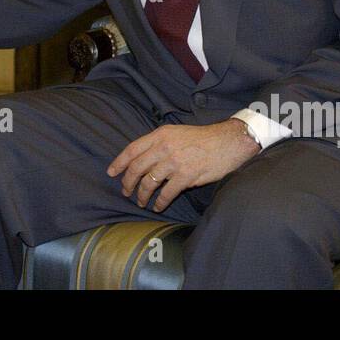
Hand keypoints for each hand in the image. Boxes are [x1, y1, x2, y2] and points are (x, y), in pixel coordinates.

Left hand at [107, 119, 260, 212]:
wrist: (228, 142)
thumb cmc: (203, 138)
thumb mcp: (177, 133)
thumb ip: (160, 143)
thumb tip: (144, 160)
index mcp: (160, 135)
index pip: (132, 149)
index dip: (119, 162)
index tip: (111, 173)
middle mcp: (164, 147)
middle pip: (136, 168)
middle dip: (128, 183)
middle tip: (126, 191)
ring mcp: (174, 162)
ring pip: (149, 183)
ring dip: (142, 195)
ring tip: (141, 202)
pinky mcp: (186, 176)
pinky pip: (166, 193)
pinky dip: (160, 202)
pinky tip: (158, 206)